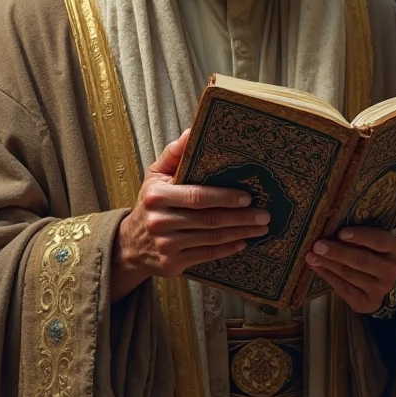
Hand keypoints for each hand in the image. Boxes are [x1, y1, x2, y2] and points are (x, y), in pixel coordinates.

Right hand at [111, 129, 269, 299]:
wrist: (131, 243)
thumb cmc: (151, 202)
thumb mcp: (156, 174)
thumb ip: (175, 153)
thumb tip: (192, 132)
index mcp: (157, 196)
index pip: (197, 196)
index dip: (224, 197)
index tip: (247, 196)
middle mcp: (159, 222)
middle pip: (208, 220)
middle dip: (240, 217)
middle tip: (264, 214)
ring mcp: (165, 246)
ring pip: (211, 239)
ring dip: (240, 233)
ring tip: (260, 227)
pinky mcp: (172, 264)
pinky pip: (206, 256)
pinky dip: (227, 249)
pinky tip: (243, 242)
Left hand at [305, 227, 395, 313]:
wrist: (381, 279)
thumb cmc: (371, 250)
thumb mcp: (371, 239)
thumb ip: (357, 234)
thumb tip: (328, 227)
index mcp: (395, 247)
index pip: (379, 240)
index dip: (360, 236)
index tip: (340, 233)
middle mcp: (392, 269)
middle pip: (362, 260)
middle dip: (337, 252)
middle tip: (318, 246)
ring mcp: (381, 288)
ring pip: (350, 274)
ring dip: (328, 264)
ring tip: (311, 256)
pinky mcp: (369, 302)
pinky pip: (344, 288)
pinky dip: (327, 276)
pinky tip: (316, 267)